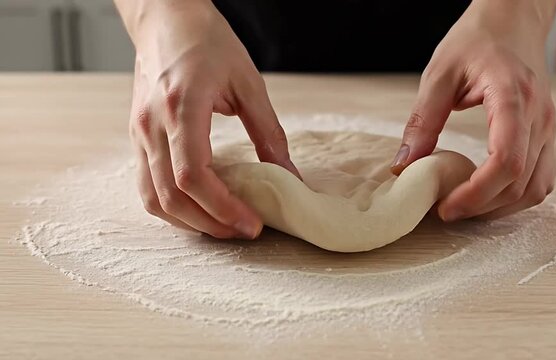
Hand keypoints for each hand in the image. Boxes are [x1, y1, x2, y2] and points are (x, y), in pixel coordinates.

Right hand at [117, 0, 298, 237]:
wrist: (165, 19)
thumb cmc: (206, 41)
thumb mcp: (248, 82)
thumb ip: (269, 132)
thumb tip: (290, 175)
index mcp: (182, 108)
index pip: (192, 176)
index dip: (222, 208)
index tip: (252, 223)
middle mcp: (152, 126)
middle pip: (171, 196)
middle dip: (210, 224)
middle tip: (244, 231)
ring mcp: (139, 133)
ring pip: (153, 198)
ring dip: (189, 222)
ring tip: (223, 226)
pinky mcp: (137, 137)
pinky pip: (146, 185)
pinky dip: (172, 206)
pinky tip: (198, 208)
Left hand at [391, 0, 555, 220]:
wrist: (512, 21)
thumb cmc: (476, 40)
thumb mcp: (439, 75)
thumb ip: (422, 121)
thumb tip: (404, 165)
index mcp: (513, 97)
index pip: (506, 160)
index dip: (476, 194)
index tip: (446, 207)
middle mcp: (539, 117)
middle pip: (520, 182)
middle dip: (482, 207)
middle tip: (446, 211)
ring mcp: (548, 127)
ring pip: (535, 188)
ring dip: (500, 207)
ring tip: (464, 206)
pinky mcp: (546, 134)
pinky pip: (541, 178)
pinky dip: (516, 196)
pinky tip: (488, 194)